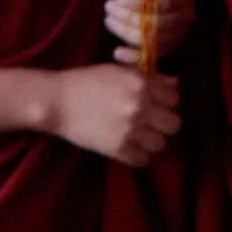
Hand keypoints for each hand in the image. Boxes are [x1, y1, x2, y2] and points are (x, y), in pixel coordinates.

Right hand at [50, 66, 181, 164]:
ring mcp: (129, 130)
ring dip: (154, 141)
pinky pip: (143, 160)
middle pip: (174, 124)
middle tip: (153, 122)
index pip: (175, 99)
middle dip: (165, 123)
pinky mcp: (117, 149)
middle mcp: (139, 108)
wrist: (56, 102)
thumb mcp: (118, 72)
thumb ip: (149, 78)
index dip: (167, 101)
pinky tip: (133, 148)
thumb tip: (175, 83)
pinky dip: (140, 156)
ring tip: (142, 136)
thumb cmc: (86, 82)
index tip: (157, 104)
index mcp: (141, 85)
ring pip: (161, 144)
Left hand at [105, 0, 194, 62]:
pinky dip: (134, 58)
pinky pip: (151, 58)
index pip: (166, 2)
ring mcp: (178, 34)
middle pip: (158, 24)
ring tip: (109, 19)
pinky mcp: (167, 48)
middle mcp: (186, 15)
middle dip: (128, 18)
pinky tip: (117, 52)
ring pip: (152, 41)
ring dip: (126, 33)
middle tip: (108, 6)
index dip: (140, 4)